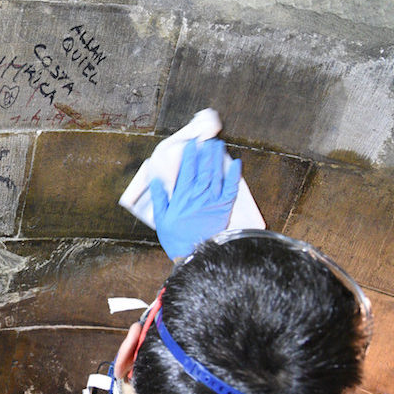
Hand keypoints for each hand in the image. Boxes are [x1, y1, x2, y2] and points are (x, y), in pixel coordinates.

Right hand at [149, 139, 240, 260]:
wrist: (194, 253)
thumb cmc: (175, 237)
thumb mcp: (161, 218)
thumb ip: (159, 197)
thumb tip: (156, 179)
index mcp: (182, 196)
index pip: (186, 170)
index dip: (189, 155)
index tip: (191, 143)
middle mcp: (198, 195)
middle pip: (203, 168)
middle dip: (205, 152)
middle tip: (208, 139)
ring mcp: (213, 200)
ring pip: (216, 174)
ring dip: (218, 158)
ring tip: (219, 145)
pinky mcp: (224, 208)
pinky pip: (231, 188)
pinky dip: (234, 175)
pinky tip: (236, 163)